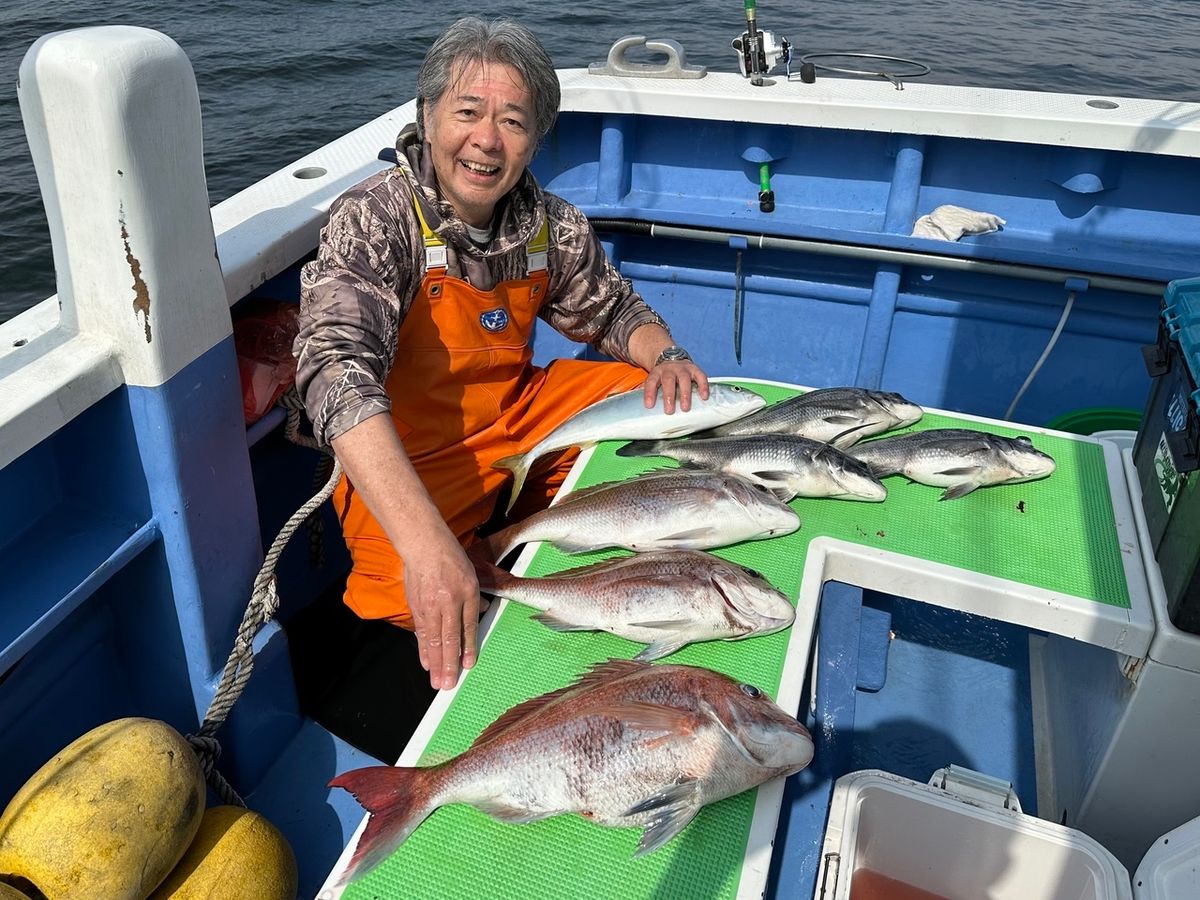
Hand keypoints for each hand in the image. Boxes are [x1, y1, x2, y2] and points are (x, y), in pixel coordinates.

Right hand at [403, 523, 480, 690]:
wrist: (424, 544)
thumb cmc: (450, 557)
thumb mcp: (471, 574)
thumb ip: (474, 599)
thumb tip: (479, 615)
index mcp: (466, 593)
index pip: (467, 627)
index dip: (467, 648)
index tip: (468, 666)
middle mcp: (449, 602)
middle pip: (449, 639)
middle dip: (449, 664)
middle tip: (449, 685)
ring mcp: (430, 605)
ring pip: (433, 639)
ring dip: (436, 663)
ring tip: (437, 681)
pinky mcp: (417, 606)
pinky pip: (421, 632)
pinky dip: (423, 649)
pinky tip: (426, 663)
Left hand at [643, 361, 709, 413]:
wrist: (673, 359)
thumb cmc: (664, 377)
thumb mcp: (655, 381)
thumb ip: (652, 392)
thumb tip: (650, 408)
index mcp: (657, 373)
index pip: (651, 382)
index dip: (649, 393)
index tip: (649, 405)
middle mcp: (669, 369)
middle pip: (668, 381)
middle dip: (669, 396)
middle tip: (669, 411)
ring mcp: (683, 368)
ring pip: (684, 379)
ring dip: (685, 394)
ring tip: (685, 408)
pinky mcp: (695, 369)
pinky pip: (700, 376)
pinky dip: (703, 386)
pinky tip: (704, 396)